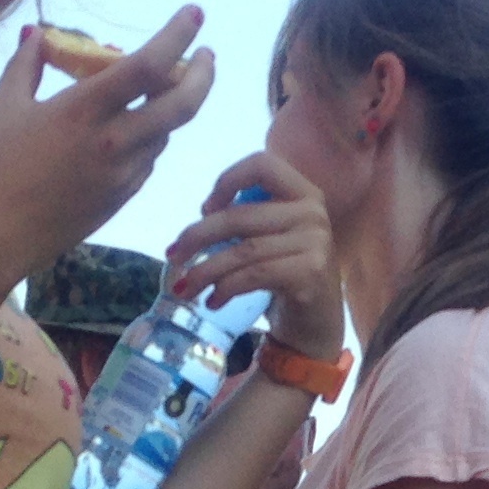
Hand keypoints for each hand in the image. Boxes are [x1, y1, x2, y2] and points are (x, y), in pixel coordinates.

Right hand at [0, 7, 218, 269]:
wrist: (0, 234)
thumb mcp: (3, 105)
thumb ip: (26, 63)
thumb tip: (38, 34)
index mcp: (84, 110)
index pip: (148, 65)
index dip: (177, 35)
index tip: (194, 14)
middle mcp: (114, 140)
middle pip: (183, 103)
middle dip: (203, 73)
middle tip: (205, 55)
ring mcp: (125, 172)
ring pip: (168, 130)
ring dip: (171, 104)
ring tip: (159, 87)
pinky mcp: (126, 195)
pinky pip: (151, 156)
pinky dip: (151, 134)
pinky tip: (133, 127)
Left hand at [168, 153, 342, 355]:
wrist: (317, 323)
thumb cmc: (286, 276)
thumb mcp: (269, 238)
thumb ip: (245, 220)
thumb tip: (198, 224)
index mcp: (303, 193)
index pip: (261, 165)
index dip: (227, 181)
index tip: (205, 208)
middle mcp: (313, 212)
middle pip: (240, 215)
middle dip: (197, 236)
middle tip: (172, 256)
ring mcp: (315, 242)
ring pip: (243, 251)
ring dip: (204, 271)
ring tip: (184, 289)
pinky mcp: (309, 273)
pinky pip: (254, 275)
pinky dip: (225, 289)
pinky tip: (213, 301)